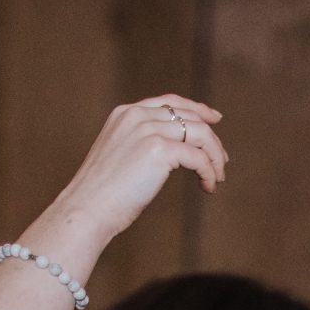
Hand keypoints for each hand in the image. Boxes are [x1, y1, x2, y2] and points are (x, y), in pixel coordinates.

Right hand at [18, 96, 228, 276]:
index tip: (216, 119)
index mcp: (125, 113)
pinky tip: (208, 187)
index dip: (196, 108)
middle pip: (190, 116)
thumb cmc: (103, 192)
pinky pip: (199, 157)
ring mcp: (147, 130)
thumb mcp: (121, 156)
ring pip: (200, 133)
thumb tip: (175, 151)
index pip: (169, 102)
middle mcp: (136, 115)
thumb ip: (142, 143)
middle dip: (212, 139)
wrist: (88, 207)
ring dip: (214, 157)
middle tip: (221, 163)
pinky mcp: (159, 150)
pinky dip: (209, 173)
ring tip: (216, 179)